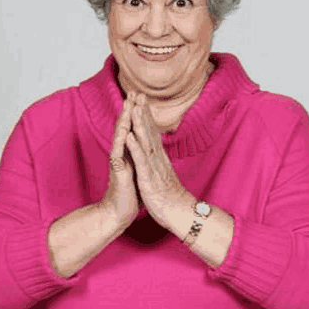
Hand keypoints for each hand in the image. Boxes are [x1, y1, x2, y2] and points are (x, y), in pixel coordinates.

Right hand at [101, 91, 139, 228]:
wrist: (118, 213)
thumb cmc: (129, 195)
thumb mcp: (138, 172)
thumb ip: (140, 159)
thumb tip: (146, 151)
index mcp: (129, 154)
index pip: (133, 129)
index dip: (137, 113)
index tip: (142, 98)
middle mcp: (122, 155)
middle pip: (125, 127)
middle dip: (129, 109)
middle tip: (133, 91)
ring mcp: (118, 162)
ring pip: (120, 137)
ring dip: (124, 120)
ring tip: (128, 104)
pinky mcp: (117, 173)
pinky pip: (118, 154)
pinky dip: (122, 142)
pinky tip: (124, 131)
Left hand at [125, 93, 189, 228]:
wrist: (179, 214)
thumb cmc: (170, 197)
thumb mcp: (164, 176)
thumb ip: (160, 163)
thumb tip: (158, 154)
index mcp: (159, 159)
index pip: (152, 133)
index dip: (146, 116)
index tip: (141, 100)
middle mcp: (157, 159)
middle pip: (149, 131)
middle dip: (143, 112)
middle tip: (138, 93)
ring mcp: (154, 168)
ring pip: (146, 142)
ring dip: (140, 124)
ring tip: (134, 107)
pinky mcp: (149, 179)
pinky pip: (141, 161)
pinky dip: (135, 147)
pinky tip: (129, 135)